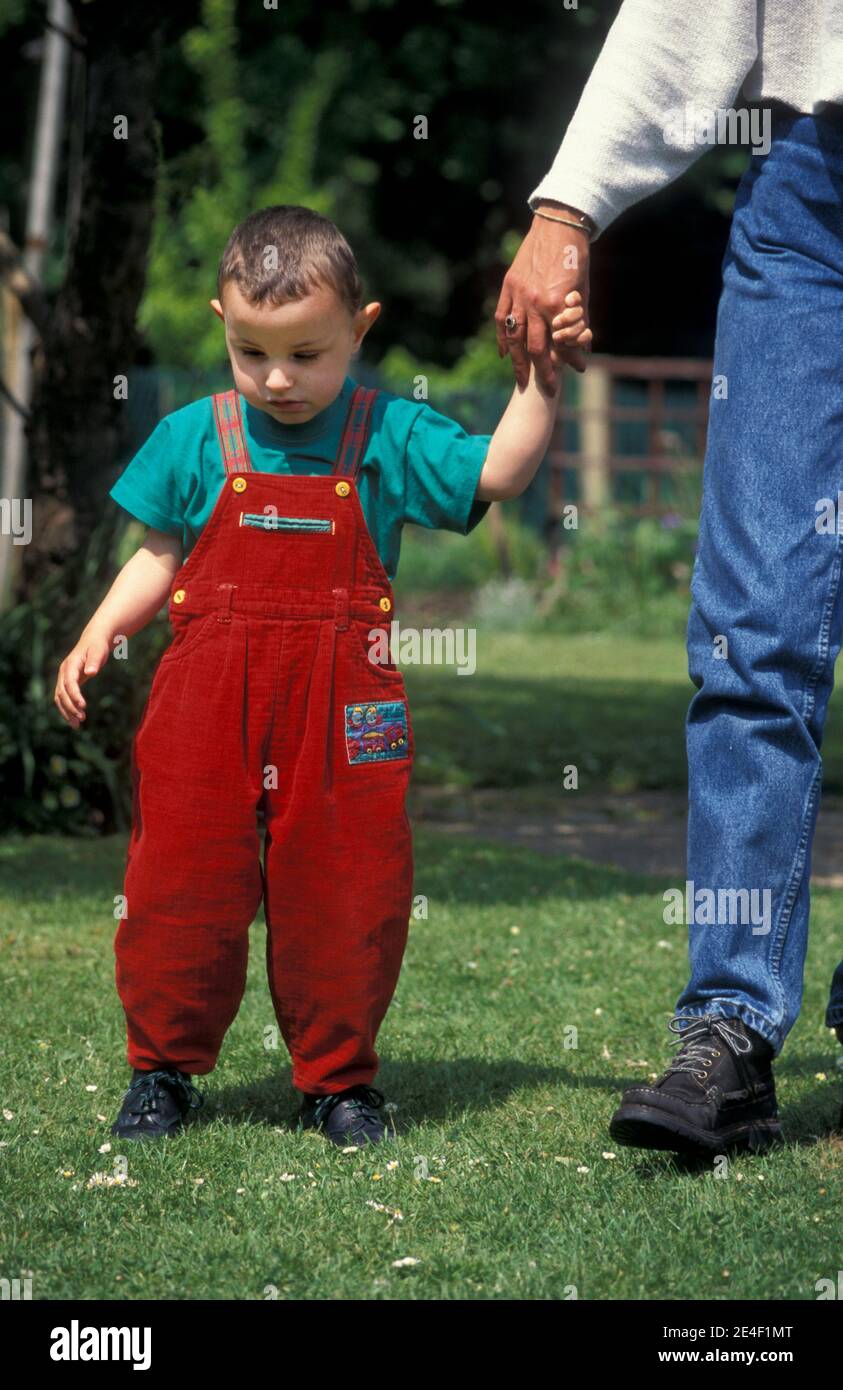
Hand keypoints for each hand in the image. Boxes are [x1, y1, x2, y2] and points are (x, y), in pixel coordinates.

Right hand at [54, 627, 111, 728]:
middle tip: (81, 719)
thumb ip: (94, 661)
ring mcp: (64, 678)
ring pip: (60, 698)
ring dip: (67, 712)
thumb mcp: (99, 651)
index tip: (83, 706)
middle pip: (62, 693)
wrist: (94, 640)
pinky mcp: (68, 683)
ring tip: (77, 725)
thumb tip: (91, 672)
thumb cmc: (98, 646)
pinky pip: (63, 698)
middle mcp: (64, 672)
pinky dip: (67, 709)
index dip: (74, 695)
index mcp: (70, 665)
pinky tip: (75, 720)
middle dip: (70, 707)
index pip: (69, 683)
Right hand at [495, 204, 591, 391]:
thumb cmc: (576, 257)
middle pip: (535, 347)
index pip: (559, 343)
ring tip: (522, 380)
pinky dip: (502, 338)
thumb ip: (581, 320)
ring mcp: (518, 294)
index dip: (567, 362)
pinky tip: (505, 354)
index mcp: (555, 303)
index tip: (573, 374)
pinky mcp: (508, 286)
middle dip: (541, 372)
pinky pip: (501, 319)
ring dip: (518, 362)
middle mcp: (534, 302)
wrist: (558, 224)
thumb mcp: (583, 290)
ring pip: (514, 337)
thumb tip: (584, 348)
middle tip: (547, 389)